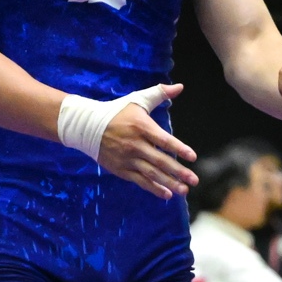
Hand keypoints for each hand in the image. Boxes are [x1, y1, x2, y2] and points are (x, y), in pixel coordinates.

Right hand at [96, 85, 197, 199]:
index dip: (179, 149)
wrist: (86, 127)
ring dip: (169, 183)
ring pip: (151, 174)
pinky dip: (153, 188)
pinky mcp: (121, 169)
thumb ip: (159, 93)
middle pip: (160, 161)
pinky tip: (167, 194)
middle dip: (179, 172)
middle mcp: (135, 145)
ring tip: (184, 190)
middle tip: (194, 180)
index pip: (164, 140)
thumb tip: (179, 87)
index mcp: (142, 127)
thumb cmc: (116, 112)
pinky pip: (140, 180)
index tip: (192, 157)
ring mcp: (128, 159)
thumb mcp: (137, 100)